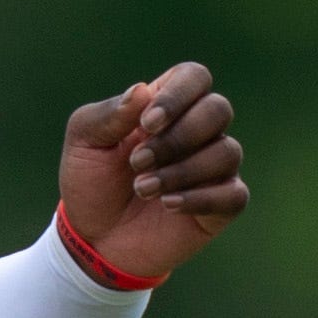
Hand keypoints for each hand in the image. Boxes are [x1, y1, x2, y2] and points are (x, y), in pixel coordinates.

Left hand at [61, 61, 246, 282]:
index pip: (194, 77)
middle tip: (137, 162)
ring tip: (143, 188)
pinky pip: (233, 194)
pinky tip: (168, 204)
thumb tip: (141, 90)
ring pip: (226, 152)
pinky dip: (200, 198)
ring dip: (180, 171)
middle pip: (217, 110)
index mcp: (169, 106)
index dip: (176, 96)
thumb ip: (107, 115)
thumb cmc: (91, 183)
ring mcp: (214, 167)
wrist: (91, 240)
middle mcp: (200, 130)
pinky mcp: (222, 204)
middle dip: (176, 138)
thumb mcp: (84, 144)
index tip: (146, 124)